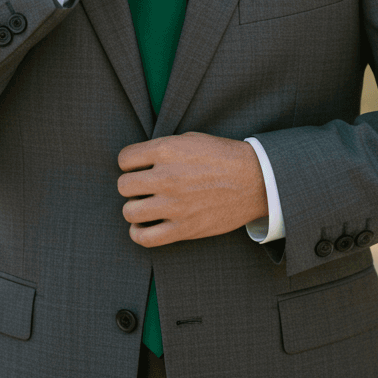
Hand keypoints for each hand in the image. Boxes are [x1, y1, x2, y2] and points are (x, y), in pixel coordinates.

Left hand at [117, 132, 267, 246]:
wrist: (254, 180)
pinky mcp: (183, 228)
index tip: (138, 167)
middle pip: (123, 186)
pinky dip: (138, 233)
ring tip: (145, 205)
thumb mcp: (190, 139)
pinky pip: (145, 238)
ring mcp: (174, 205)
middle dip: (131, 185)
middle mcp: (166, 177)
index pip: (124, 159)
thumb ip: (162, 148)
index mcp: (166, 151)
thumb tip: (139, 161)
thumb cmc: (222, 157)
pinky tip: (145, 225)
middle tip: (143, 187)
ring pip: (129, 212)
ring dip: (134, 209)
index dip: (129, 163)